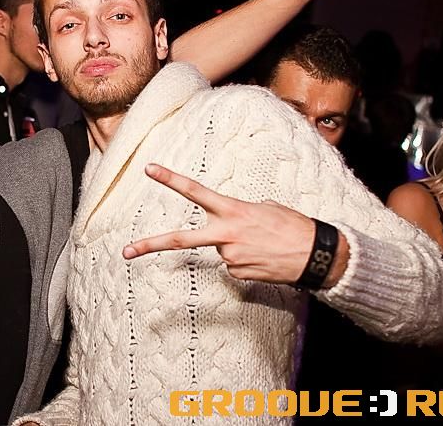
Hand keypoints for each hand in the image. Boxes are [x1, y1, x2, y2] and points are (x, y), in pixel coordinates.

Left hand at [123, 164, 344, 286]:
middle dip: (150, 245)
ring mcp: (230, 256)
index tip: (150, 169)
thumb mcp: (266, 207)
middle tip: (125, 251)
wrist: (316, 255)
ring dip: (238, 247)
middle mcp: (226, 234)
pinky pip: (235, 265)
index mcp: (232, 210)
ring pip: (221, 250)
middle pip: (181, 239)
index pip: (195, 191)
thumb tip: (230, 226)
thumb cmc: (292, 226)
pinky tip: (265, 258)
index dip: (171, 179)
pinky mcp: (238, 274)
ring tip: (264, 245)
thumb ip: (240, 213)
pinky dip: (247, 261)